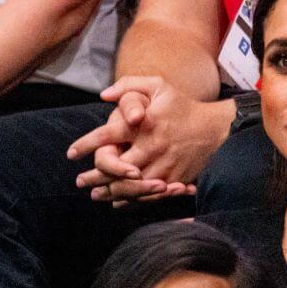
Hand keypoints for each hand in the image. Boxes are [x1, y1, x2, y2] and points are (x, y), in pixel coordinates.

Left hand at [68, 77, 234, 204]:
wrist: (215, 129)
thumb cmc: (181, 106)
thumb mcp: (158, 86)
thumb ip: (130, 86)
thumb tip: (104, 95)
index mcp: (143, 124)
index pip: (106, 136)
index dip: (85, 145)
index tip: (71, 153)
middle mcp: (150, 146)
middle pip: (114, 168)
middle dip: (93, 176)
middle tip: (79, 181)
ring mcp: (162, 165)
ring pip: (129, 185)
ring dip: (109, 192)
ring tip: (95, 194)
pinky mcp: (172, 179)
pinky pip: (147, 194)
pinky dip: (132, 199)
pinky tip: (119, 201)